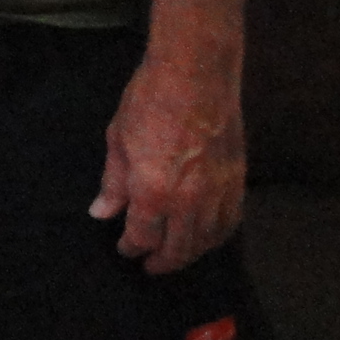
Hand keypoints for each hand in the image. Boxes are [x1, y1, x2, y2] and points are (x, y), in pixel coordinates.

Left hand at [89, 50, 245, 273]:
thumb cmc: (149, 101)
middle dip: (161, 261)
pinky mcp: (237, 182)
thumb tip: (102, 212)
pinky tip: (206, 237)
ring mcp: (217, 194)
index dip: (131, 247)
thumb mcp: (118, 139)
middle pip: (177, 249)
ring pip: (206, 241)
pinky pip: (230, 223)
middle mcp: (188, 202)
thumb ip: (113, 182)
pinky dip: (217, 237)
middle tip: (150, 265)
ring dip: (189, 253)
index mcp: (152, 192)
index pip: (142, 237)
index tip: (125, 248)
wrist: (196, 74)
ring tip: (175, 255)